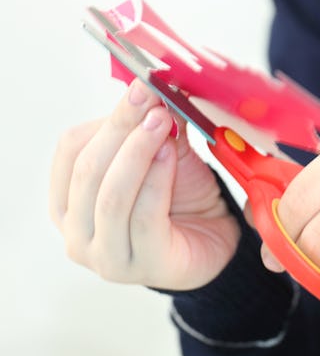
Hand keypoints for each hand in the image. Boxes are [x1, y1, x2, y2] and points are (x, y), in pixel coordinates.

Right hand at [49, 79, 239, 289]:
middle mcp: (77, 233)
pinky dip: (156, 181)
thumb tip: (153, 89)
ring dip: (137, 152)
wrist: (215, 240)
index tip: (140, 91)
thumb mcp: (162, 155)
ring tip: (162, 124)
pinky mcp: (143, 266)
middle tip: (152, 103)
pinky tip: (169, 156)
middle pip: (88, 170)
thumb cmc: (180, 201)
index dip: (107, 119)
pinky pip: (144, 217)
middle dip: (122, 130)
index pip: (72, 150)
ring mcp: (106, 255)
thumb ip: (153, 127)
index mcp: (68, 201)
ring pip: (111, 195)